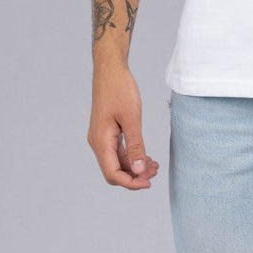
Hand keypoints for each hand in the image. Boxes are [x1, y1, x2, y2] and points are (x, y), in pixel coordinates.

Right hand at [87, 62, 158, 188]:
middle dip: (134, 176)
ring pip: (117, 161)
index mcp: (100, 142)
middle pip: (114, 170)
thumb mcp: (131, 118)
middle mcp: (97, 142)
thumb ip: (135, 146)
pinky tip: (145, 155)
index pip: (113, 174)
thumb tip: (139, 171)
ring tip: (154, 165)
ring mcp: (101, 137)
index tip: (149, 182)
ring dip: (134, 166)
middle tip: (155, 172)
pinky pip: (118, 150)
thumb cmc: (120, 89)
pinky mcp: (106, 131)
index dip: (131, 183)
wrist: (110, 69)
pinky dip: (131, 156)